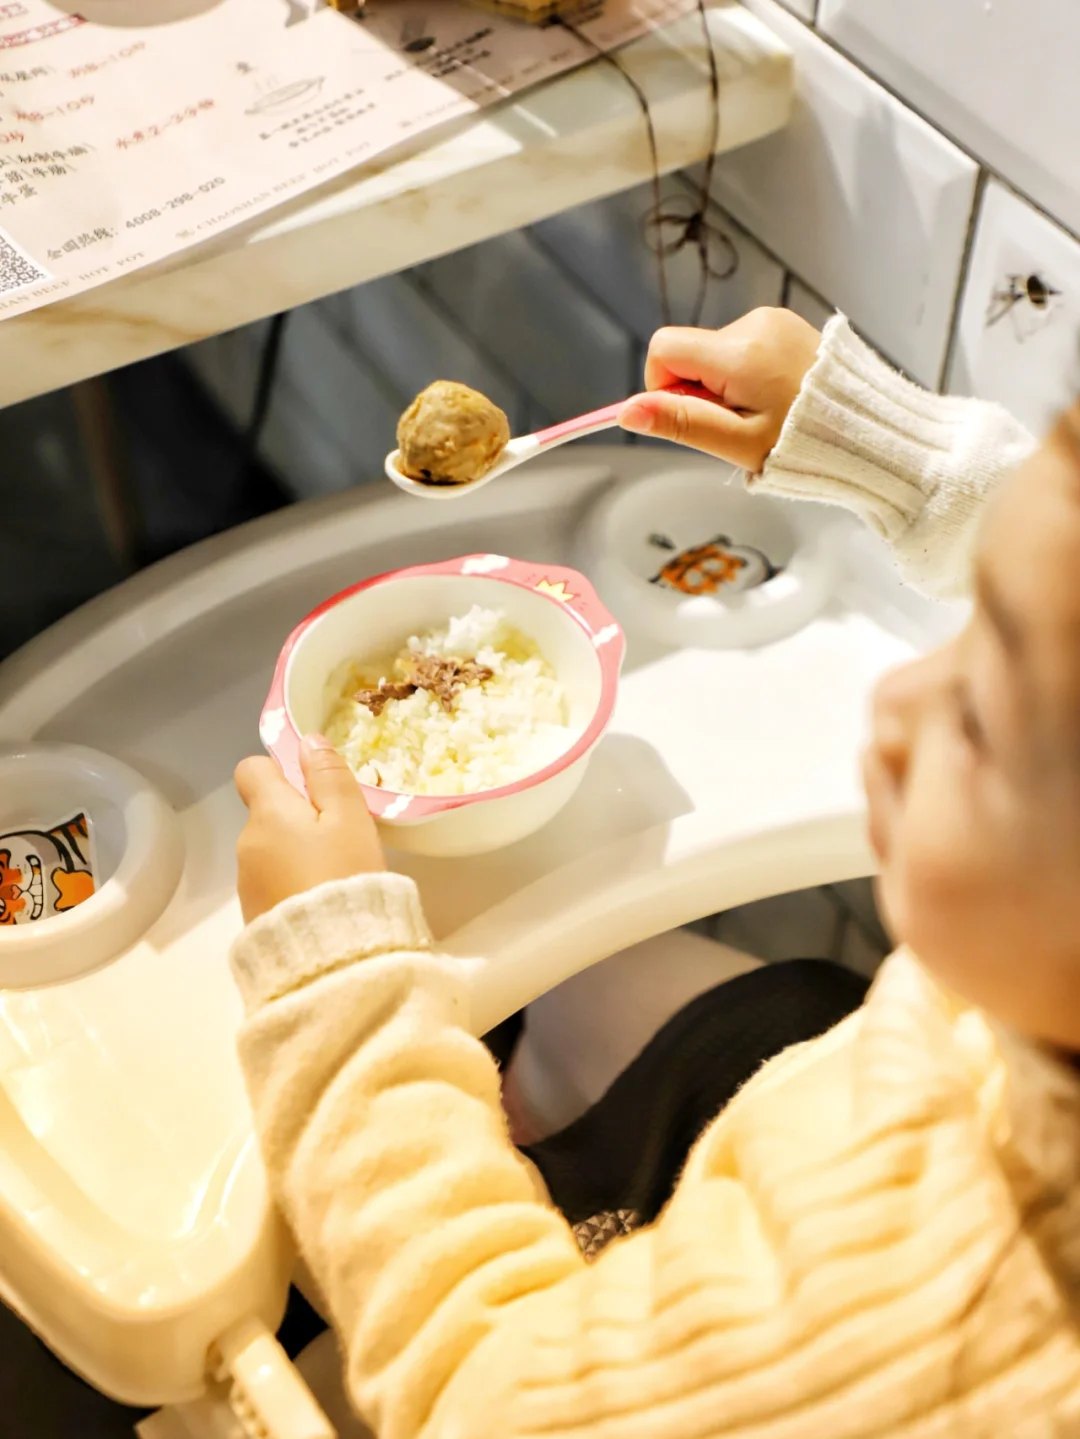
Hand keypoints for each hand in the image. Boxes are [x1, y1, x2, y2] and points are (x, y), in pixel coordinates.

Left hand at [235, 735, 384, 924]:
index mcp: (267, 813)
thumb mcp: (350, 819)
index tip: (312, 789)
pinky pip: (273, 883)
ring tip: (335, 874)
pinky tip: (322, 900)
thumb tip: (307, 741)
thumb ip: (328, 776)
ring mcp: (246, 882)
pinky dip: (293, 884)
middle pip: (267, 814)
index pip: (251, 770)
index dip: (279, 771)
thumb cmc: (345, 875)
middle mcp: (246, 843)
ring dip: (296, 853)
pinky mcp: (254, 915)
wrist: (330, 956)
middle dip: (298, 819)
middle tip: (340, 837)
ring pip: (271, 849)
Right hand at [618, 307, 821, 471]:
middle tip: (739, 425)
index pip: (664, 348)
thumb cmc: (802, 445)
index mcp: (738, 352)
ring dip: (726, 385)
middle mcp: (754, 325)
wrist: (867, 431)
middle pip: (691, 352)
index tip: (695, 416)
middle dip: (700, 391)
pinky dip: (748, 375)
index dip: (663, 386)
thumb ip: (680, 423)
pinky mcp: (786, 325)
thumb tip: (627, 411)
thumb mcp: (735, 443)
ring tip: (764, 414)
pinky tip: (776, 397)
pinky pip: (745, 348)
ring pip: (717, 353)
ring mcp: (773, 321)